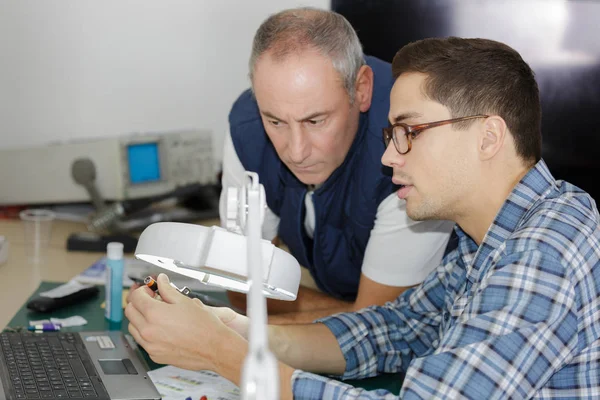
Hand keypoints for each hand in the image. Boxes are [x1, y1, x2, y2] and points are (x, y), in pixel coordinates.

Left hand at [125, 273, 242, 371]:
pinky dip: (146, 332)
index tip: (150, 290)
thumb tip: (161, 281)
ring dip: (140, 318)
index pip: (135, 297)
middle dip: (138, 302)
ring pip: (133, 327)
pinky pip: (143, 341)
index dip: (142, 290)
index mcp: (154, 314)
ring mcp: (150, 345)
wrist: (214, 348)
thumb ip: (168, 289)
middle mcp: (148, 331)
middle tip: (152, 299)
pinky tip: (161, 328)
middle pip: (130, 311)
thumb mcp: (185, 301)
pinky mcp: (155, 355)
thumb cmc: (204, 327)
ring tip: (156, 314)